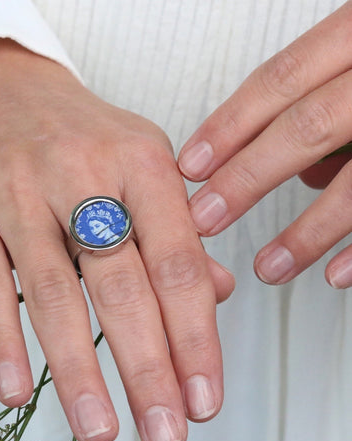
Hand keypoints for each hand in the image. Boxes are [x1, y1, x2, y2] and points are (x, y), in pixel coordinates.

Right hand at [0, 39, 233, 440]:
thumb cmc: (78, 137)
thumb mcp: (141, 165)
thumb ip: (177, 232)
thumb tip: (218, 294)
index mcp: (140, 162)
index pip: (177, 264)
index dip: (195, 338)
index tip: (204, 399)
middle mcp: (81, 174)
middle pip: (121, 287)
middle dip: (147, 369)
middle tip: (165, 433)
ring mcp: (17, 193)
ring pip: (53, 293)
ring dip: (78, 370)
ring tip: (100, 430)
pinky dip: (2, 342)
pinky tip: (17, 390)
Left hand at [178, 2, 351, 288]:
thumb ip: (328, 107)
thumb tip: (299, 171)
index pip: (282, 78)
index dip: (230, 126)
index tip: (190, 166)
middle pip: (308, 125)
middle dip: (247, 178)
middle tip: (204, 219)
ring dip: (307, 231)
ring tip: (268, 268)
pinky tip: (340, 276)